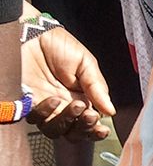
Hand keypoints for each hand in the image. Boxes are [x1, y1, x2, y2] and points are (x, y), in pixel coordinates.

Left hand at [21, 27, 114, 141]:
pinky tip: (55, 99)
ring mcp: (44, 107)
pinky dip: (47, 113)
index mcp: (81, 99)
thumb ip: (98, 88)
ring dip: (68, 122)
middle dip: (84, 129)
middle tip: (91, 116)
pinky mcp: (27, 103)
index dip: (96, 130)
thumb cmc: (58, 44)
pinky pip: (37, 119)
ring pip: (56, 130)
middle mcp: (63, 107)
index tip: (103, 129)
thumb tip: (111, 111)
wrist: (31, 33)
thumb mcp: (86, 63)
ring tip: (77, 105)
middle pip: (74, 132)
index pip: (89, 124)